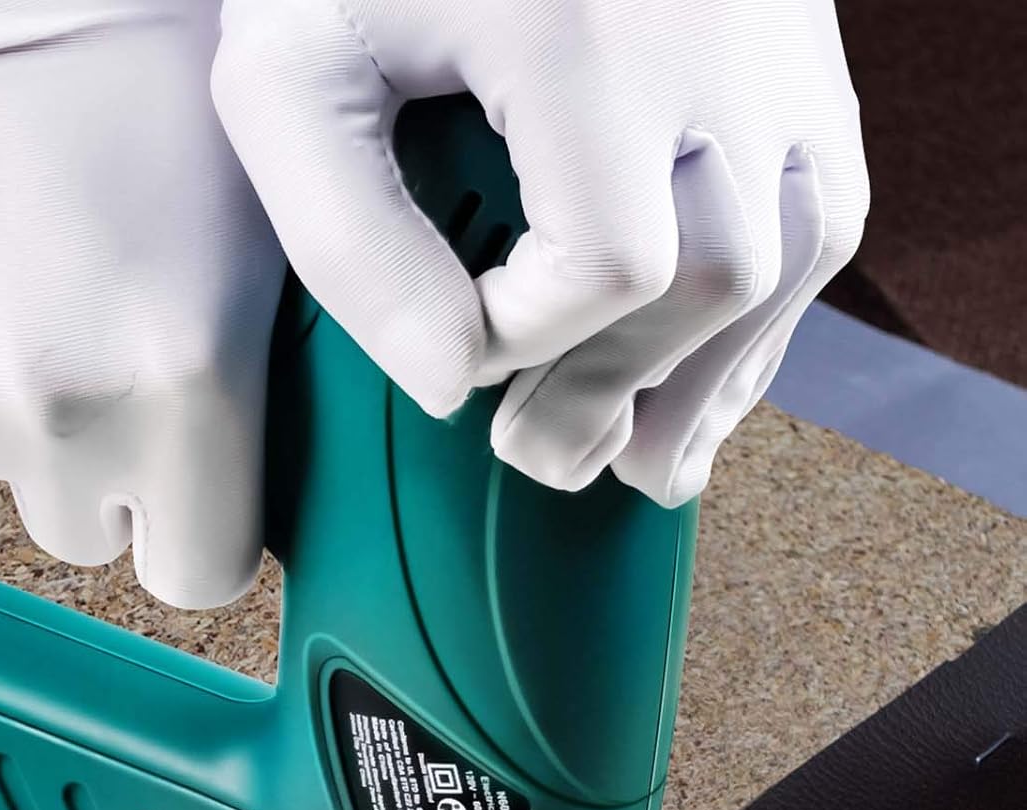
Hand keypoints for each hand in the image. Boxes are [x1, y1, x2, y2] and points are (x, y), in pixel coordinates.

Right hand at [0, 0, 284, 606]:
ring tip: (18, 265)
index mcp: (187, 388)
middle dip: (100, 475)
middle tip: (98, 349)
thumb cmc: (133, 55)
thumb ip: (250, 384)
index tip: (188, 485)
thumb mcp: (257, 228)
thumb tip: (245, 470)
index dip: (195, 530)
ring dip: (11, 399)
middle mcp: (61, 419)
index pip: (199, 574)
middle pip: (87, 535)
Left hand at [213, 0, 869, 504]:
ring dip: (718, 376)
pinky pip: (823, 200)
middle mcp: (718, 31)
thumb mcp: (292, 73)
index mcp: (591, 31)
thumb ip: (348, 238)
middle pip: (718, 274)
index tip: (459, 354)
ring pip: (798, 250)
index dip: (531, 344)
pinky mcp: (798, 41)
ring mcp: (779, 33)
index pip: (608, 262)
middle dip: (622, 388)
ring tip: (641, 461)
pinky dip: (765, 310)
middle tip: (539, 459)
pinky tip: (704, 377)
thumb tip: (446, 385)